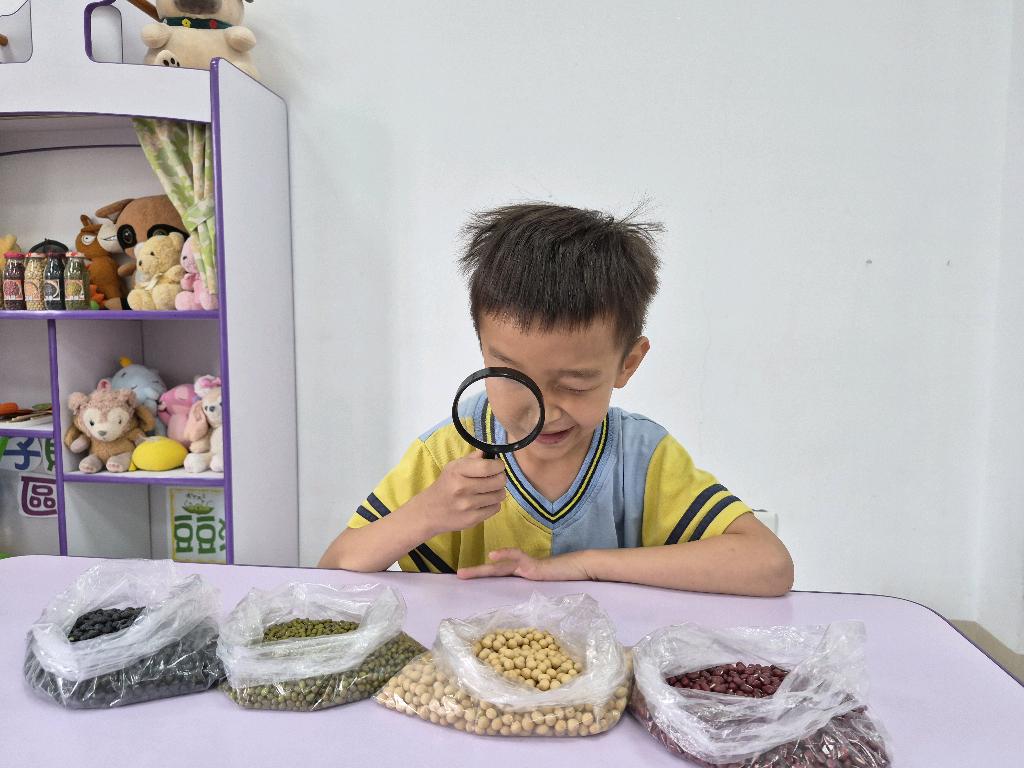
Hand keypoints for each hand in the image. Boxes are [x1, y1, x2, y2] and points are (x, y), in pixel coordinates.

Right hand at [421, 450, 507, 535]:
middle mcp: (462, 488)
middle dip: (500, 478)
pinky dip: (493, 504)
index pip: (487, 467)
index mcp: (457, 472)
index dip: (498, 465)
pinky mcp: (472, 519)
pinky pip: (496, 508)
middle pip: (498, 481)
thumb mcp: (453, 467)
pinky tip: (484, 502)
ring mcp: (467, 505)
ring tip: (489, 490)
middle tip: (495, 478)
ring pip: (499, 495)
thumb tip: (488, 452)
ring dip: (498, 491)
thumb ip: (472, 459)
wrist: (428, 512)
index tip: (498, 466)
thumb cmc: (445, 485)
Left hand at [457, 548, 590, 581]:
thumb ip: (527, 593)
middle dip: (475, 574)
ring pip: (498, 568)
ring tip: (465, 573)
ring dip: (481, 570)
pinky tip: (493, 555)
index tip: (464, 580)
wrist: (576, 569)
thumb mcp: (540, 588)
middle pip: (492, 572)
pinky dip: (506, 554)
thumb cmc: (559, 580)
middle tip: (457, 576)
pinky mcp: (533, 566)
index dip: (480, 577)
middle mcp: (518, 569)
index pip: (495, 576)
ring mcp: (525, 566)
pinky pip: (518, 558)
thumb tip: (516, 611)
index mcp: (518, 576)